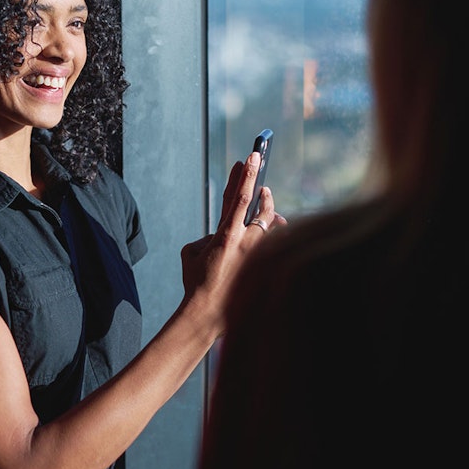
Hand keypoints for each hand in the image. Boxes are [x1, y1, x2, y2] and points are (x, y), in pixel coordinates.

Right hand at [179, 152, 285, 326]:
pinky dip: (274, 232)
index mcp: (225, 234)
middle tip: (258, 171)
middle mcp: (245, 241)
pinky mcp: (264, 264)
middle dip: (258, 183)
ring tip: (266, 199)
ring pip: (272, 222)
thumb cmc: (195, 281)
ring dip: (268, 209)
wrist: (207, 312)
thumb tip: (226, 231)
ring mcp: (258, 254)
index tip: (251, 156)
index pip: (239, 197)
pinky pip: (276, 241)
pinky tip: (276, 226)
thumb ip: (210, 235)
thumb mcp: (192, 251)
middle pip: (260, 204)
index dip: (245, 175)